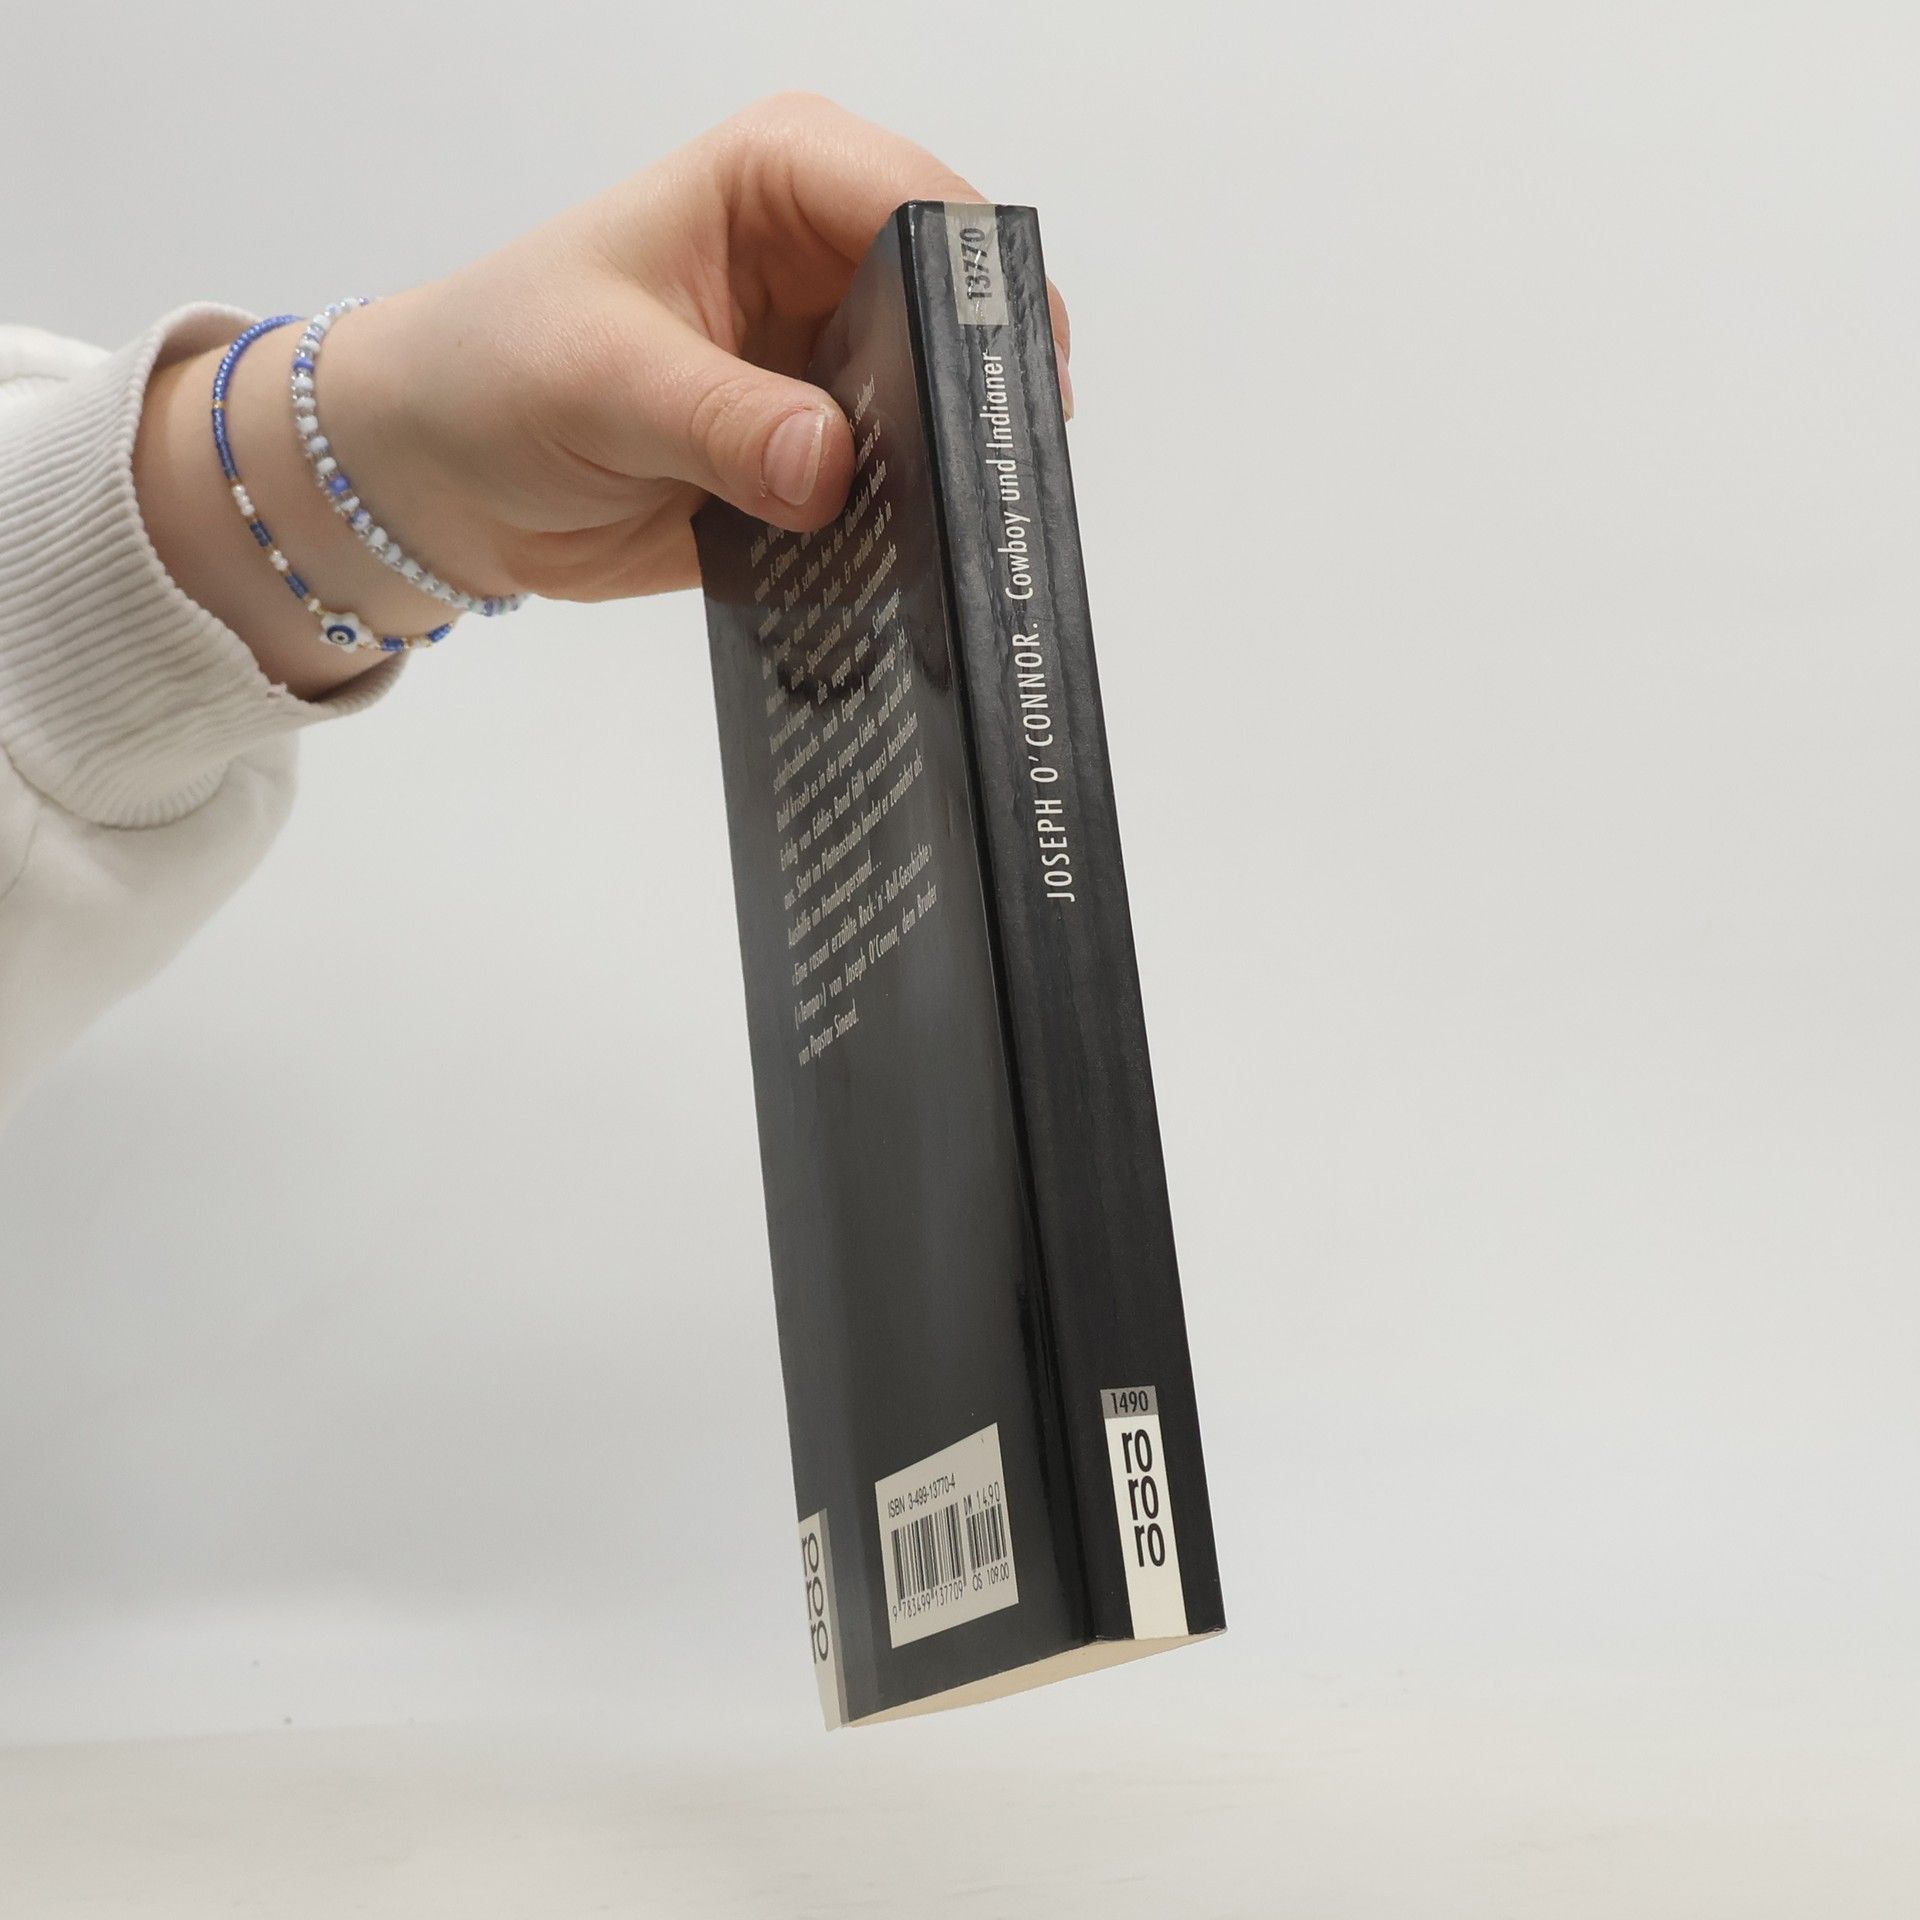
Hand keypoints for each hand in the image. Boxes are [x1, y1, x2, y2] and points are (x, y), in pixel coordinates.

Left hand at [327, 92, 1071, 604]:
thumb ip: (723, 420)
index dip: (977, 290)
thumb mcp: (601, 380)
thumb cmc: (495, 373)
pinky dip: (913, 526)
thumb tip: (830, 466)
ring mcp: (834, 364)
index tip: (995, 388)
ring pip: (948, 408)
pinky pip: (905, 490)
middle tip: (990, 478)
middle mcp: (826, 262)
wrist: (445, 476)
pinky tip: (915, 561)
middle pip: (962, 310)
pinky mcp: (827, 455)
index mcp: (779, 181)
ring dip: (953, 470)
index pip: (922, 207)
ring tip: (962, 530)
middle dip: (980, 390)